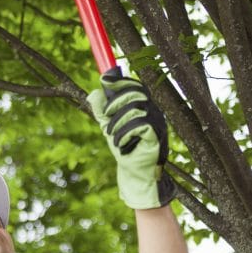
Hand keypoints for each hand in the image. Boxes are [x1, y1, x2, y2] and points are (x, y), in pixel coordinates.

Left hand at [87, 73, 174, 208]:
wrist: (133, 172)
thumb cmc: (124, 148)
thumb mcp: (108, 127)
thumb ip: (102, 111)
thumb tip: (94, 92)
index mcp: (143, 107)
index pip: (135, 86)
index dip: (121, 81)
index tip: (104, 80)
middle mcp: (153, 112)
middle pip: (135, 93)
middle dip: (115, 103)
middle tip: (106, 116)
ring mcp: (157, 123)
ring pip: (135, 108)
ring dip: (117, 123)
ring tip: (112, 136)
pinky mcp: (157, 135)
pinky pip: (139, 125)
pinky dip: (124, 134)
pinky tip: (121, 144)